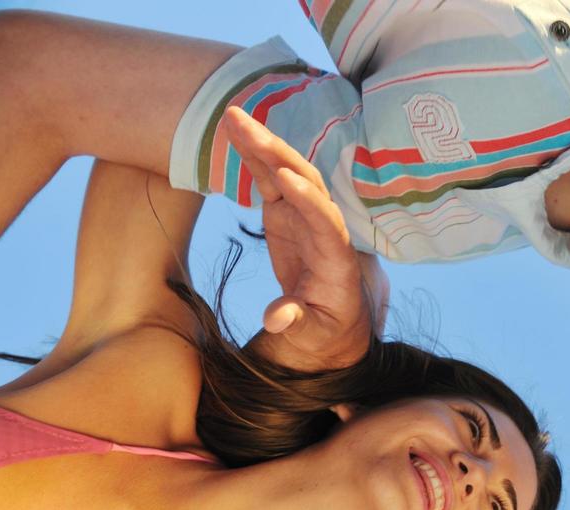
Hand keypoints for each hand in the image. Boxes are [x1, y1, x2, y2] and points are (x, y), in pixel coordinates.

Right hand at [222, 106, 386, 371]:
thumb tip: (277, 318)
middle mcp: (324, 228)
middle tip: (249, 129)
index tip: (285, 178)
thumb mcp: (313, 333)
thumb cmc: (325, 328)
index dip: (308, 200)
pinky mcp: (287, 213)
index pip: (326, 222)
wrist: (330, 321)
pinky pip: (271, 179)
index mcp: (336, 257)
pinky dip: (254, 155)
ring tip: (233, 116)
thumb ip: (298, 323)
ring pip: (287, 173)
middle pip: (307, 184)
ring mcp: (305, 216)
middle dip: (280, 156)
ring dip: (263, 145)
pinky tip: (234, 130)